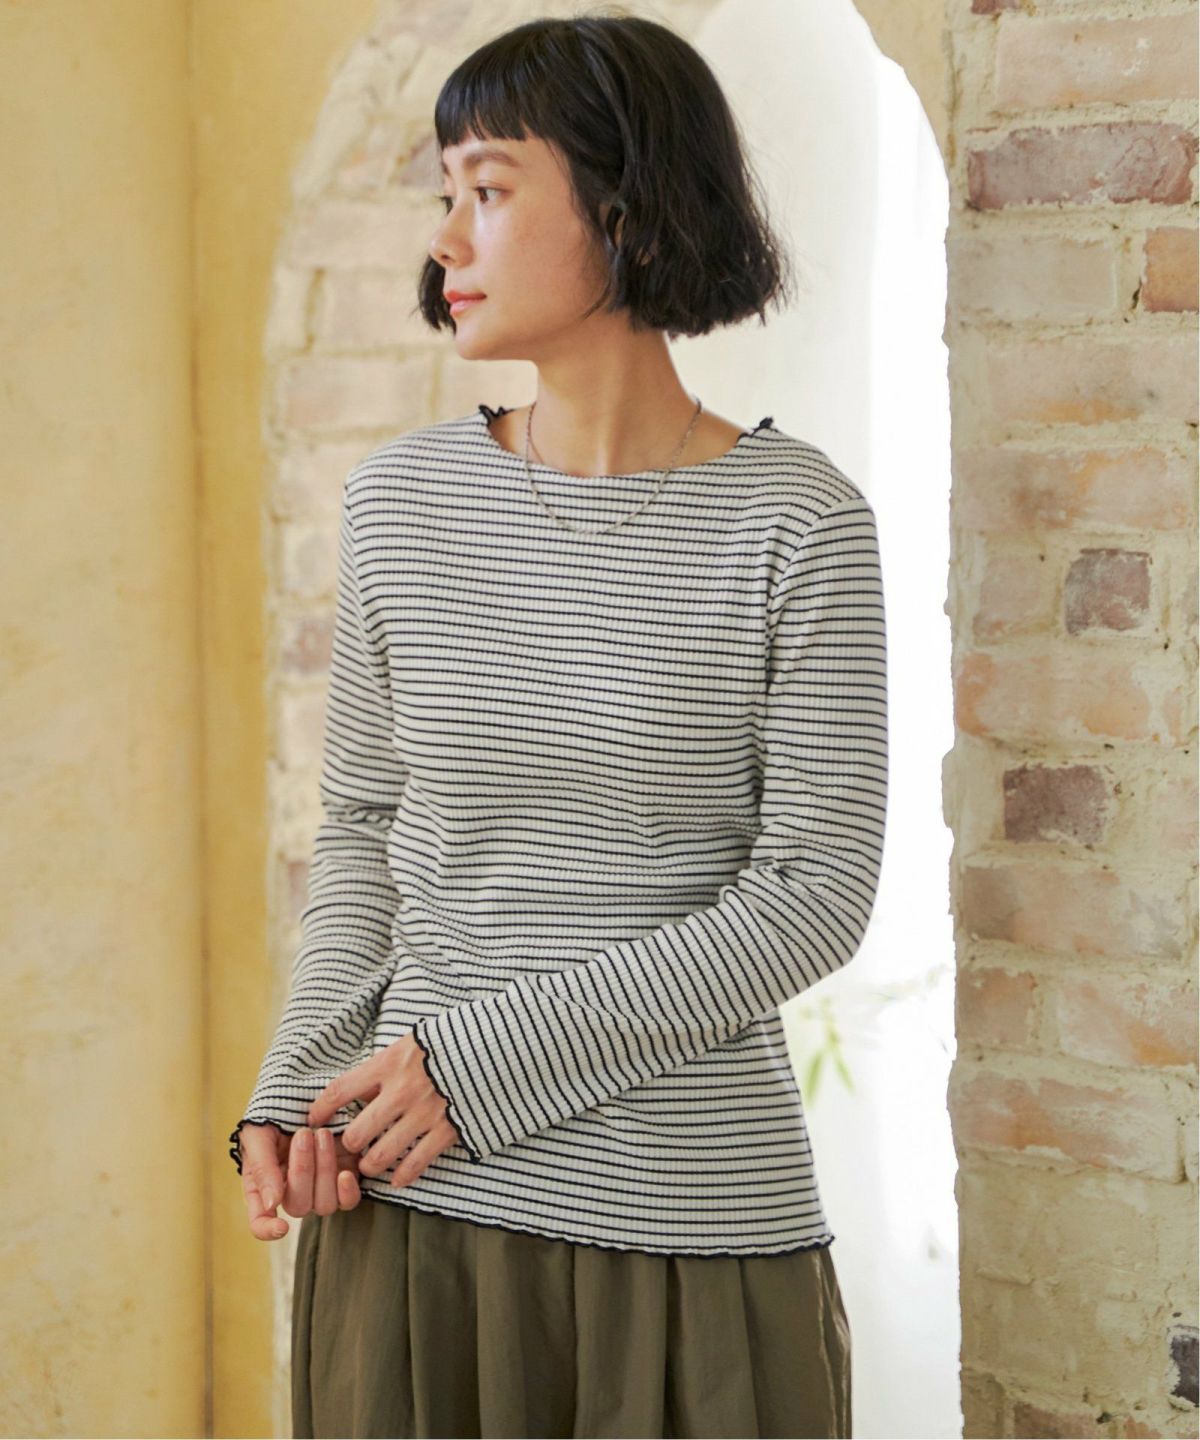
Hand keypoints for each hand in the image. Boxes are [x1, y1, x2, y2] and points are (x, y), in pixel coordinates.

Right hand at [237, 1121, 363, 1240]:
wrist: (305, 1091)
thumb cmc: (275, 1114)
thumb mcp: (258, 1135)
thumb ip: (262, 1168)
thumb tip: (272, 1204)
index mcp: (263, 1187)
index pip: (260, 1222)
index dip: (267, 1230)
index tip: (281, 1227)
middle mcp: (291, 1193)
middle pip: (298, 1206)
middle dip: (302, 1170)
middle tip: (303, 1134)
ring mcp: (319, 1188)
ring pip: (324, 1203)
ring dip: (324, 1170)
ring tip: (322, 1134)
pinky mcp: (344, 1179)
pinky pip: (348, 1200)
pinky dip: (348, 1190)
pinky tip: (345, 1172)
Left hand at [307, 1034, 461, 1188]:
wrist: (495, 1047)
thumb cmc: (447, 1043)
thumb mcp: (410, 1042)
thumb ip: (384, 1066)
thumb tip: (358, 1090)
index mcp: (389, 1063)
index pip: (339, 1091)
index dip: (320, 1111)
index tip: (314, 1122)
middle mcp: (402, 1091)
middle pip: (356, 1135)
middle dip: (349, 1146)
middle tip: (351, 1147)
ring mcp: (425, 1113)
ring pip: (380, 1157)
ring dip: (371, 1165)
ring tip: (371, 1163)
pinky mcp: (448, 1130)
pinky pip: (415, 1165)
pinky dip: (403, 1176)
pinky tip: (398, 1178)